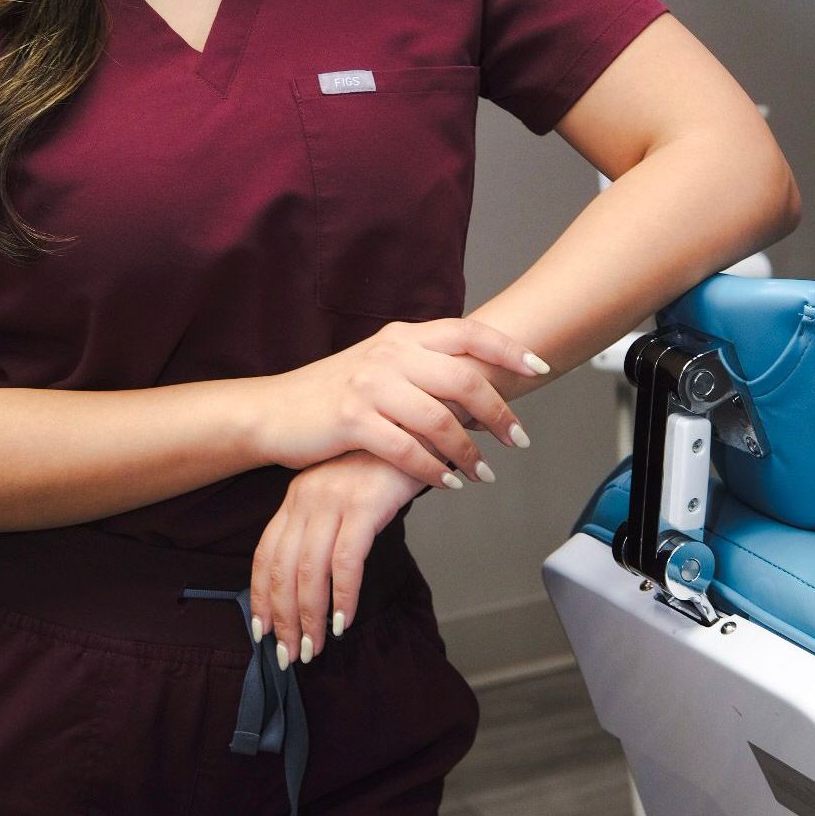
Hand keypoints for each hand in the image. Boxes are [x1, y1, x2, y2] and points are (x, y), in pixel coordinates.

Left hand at [249, 450, 426, 666]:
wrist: (418, 426)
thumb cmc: (384, 466)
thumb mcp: (344, 492)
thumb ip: (326, 525)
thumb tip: (314, 579)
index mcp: (297, 496)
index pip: (267, 554)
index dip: (261, 596)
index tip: (262, 631)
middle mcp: (307, 497)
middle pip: (283, 569)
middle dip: (282, 618)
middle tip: (289, 655)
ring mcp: (334, 500)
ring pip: (310, 571)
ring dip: (310, 616)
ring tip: (314, 648)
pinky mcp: (365, 505)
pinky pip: (347, 561)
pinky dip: (344, 596)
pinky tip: (345, 620)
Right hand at [255, 317, 542, 490]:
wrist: (274, 411)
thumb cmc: (332, 393)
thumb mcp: (380, 365)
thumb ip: (423, 366)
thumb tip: (476, 383)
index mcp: (402, 335)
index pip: (468, 332)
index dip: (508, 349)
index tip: (540, 368)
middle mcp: (390, 353)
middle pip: (464, 379)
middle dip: (500, 413)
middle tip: (518, 440)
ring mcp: (370, 385)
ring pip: (440, 420)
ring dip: (469, 452)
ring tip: (483, 474)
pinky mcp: (352, 420)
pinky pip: (407, 449)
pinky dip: (433, 470)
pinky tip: (446, 483)